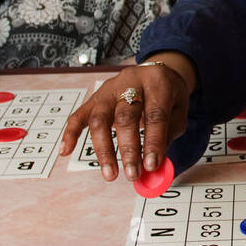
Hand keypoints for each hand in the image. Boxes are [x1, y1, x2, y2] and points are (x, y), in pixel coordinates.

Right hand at [58, 62, 190, 181]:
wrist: (154, 72)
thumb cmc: (167, 94)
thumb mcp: (179, 109)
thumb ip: (168, 135)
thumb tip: (154, 166)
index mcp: (157, 83)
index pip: (155, 114)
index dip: (153, 142)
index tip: (151, 166)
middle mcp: (130, 82)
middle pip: (125, 117)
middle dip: (128, 149)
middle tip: (133, 174)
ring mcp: (109, 89)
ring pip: (100, 118)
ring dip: (103, 149)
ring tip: (110, 173)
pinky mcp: (94, 97)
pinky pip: (78, 115)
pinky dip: (70, 133)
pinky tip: (66, 152)